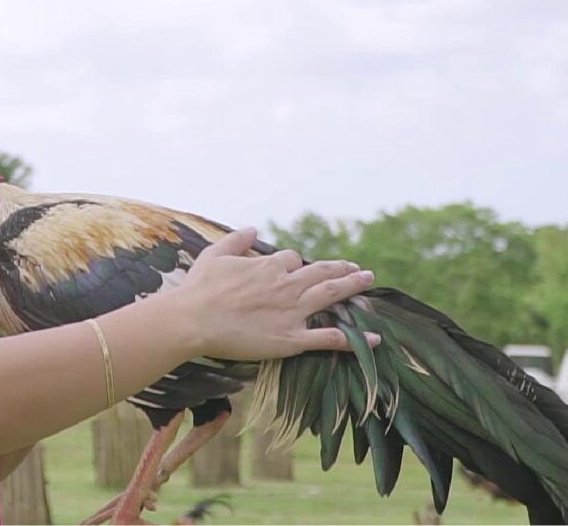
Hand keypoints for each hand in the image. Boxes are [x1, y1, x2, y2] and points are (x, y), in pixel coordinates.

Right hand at [173, 228, 378, 360]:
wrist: (192, 320)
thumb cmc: (199, 288)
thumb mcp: (215, 254)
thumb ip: (236, 239)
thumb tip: (255, 228)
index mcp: (268, 266)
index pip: (292, 259)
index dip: (295, 263)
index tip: (294, 268)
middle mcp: (286, 286)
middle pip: (321, 272)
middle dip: (340, 268)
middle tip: (357, 268)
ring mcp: (291, 313)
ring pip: (330, 296)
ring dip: (352, 287)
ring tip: (367, 280)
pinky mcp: (291, 339)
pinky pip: (329, 338)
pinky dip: (355, 339)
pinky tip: (375, 339)